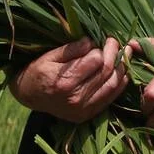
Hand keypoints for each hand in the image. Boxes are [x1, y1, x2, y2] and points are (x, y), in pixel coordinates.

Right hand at [9, 37, 127, 122]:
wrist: (29, 96)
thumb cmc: (38, 72)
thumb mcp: (49, 56)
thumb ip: (71, 50)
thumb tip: (91, 42)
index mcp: (65, 82)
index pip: (96, 61)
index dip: (102, 48)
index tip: (103, 39)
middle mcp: (76, 99)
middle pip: (106, 72)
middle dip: (115, 54)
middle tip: (116, 42)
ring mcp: (83, 110)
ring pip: (112, 85)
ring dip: (122, 68)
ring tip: (125, 53)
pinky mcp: (88, 114)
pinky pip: (110, 98)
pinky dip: (120, 84)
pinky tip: (123, 71)